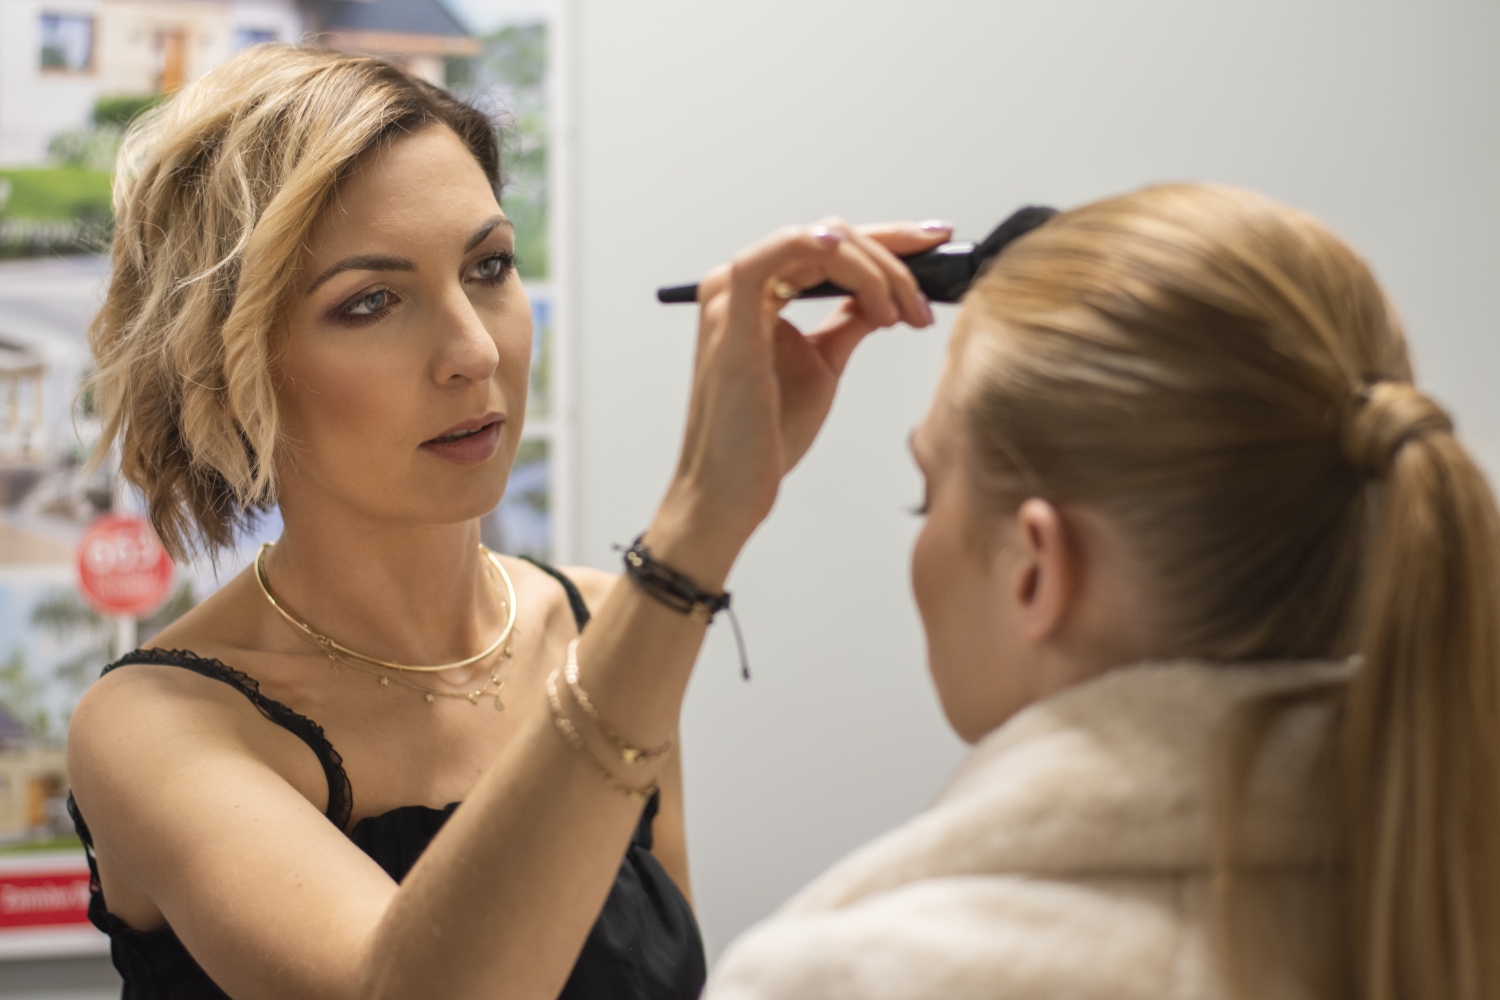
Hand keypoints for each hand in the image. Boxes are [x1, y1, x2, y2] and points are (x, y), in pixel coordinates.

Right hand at [650, 218, 951, 582]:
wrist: (733, 490)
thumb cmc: (766, 437)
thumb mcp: (823, 364)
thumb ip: (849, 320)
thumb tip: (883, 295)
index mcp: (758, 296)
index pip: (829, 250)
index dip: (890, 241)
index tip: (938, 245)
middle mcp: (739, 288)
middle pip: (829, 239)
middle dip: (893, 257)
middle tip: (927, 299)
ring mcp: (731, 299)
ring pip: (815, 244)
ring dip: (873, 267)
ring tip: (901, 313)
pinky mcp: (731, 318)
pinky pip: (775, 256)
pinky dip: (814, 246)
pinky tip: (848, 254)